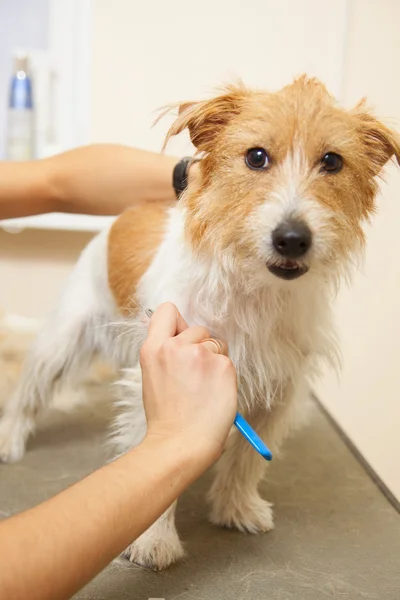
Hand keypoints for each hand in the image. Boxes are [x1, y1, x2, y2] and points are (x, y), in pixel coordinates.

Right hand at [140, 303, 236, 463]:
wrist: (180, 443)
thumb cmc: (166, 415)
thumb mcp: (153, 375)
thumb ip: (166, 351)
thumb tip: (183, 334)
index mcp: (153, 348)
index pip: (167, 310)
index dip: (177, 322)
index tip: (180, 337)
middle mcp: (175, 346)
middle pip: (198, 328)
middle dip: (200, 346)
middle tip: (193, 376)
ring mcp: (200, 354)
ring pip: (215, 343)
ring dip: (214, 360)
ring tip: (202, 387)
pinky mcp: (222, 365)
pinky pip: (227, 360)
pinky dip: (224, 375)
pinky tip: (213, 393)